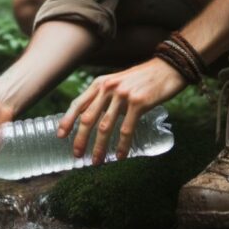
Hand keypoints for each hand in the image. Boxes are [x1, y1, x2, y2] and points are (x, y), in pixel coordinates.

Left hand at [58, 58, 185, 163]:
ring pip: (105, 126)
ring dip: (99, 147)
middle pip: (88, 118)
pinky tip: (119, 155)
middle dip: (81, 139)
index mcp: (100, 83)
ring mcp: (123, 95)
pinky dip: (121, 145)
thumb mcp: (118, 82)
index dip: (68, 121)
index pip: (78, 104)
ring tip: (97, 161)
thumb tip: (94, 119)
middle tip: (77, 154)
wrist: (168, 68)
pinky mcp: (138, 102)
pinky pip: (126, 129)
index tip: (61, 136)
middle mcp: (108, 88)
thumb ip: (106, 96)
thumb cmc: (143, 79)